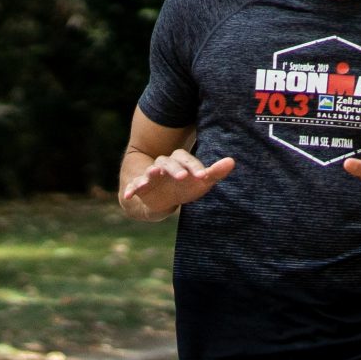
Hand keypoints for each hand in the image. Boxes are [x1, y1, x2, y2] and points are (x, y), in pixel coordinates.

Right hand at [120, 152, 234, 216]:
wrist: (164, 200)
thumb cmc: (186, 187)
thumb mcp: (201, 182)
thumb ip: (215, 172)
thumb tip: (232, 161)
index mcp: (180, 161)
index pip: (187, 159)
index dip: (195, 166)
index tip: (203, 176)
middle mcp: (164, 165)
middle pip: (168, 162)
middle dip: (175, 169)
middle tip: (183, 177)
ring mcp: (151, 175)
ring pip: (150, 170)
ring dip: (151, 172)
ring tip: (152, 173)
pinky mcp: (140, 186)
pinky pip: (134, 186)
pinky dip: (130, 189)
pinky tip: (127, 196)